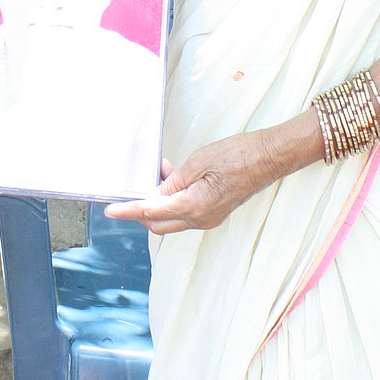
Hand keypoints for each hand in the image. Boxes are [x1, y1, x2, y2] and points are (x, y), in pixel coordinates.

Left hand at [106, 129, 285, 233]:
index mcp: (194, 207)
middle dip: (141, 209)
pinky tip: (175, 178)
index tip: (111, 210)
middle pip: (158, 223)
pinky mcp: (214, 213)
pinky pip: (185, 213)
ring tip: (162, 171)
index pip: (151, 212)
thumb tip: (155, 195)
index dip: (128, 210)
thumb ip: (173, 182)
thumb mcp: (197, 162)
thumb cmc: (237, 155)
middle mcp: (200, 219)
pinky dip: (174, 200)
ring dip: (160, 202)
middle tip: (136, 185)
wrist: (268, 159)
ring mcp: (208, 218)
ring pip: (172, 219)